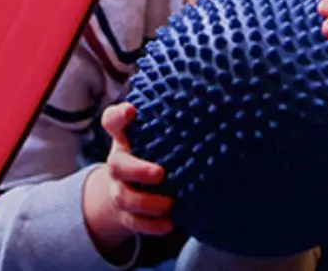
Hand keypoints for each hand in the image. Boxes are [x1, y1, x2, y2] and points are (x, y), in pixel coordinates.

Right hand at [82, 102, 172, 252]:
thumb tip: (215, 101)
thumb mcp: (157, 137)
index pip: (112, 122)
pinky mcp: (125, 213)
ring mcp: (119, 189)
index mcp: (124, 140)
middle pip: (117, 165)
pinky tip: (170, 224)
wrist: (129, 188)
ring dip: (147, 203)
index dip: (118, 116)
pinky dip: (151, 225)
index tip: (132, 110)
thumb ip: (172, 123)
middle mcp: (118, 162)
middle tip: (160, 173)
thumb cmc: (153, 153)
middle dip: (137, 170)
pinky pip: (133, 222)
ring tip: (170, 204)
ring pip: (124, 197)